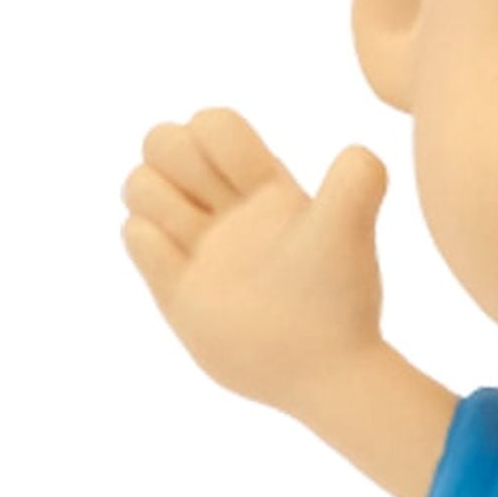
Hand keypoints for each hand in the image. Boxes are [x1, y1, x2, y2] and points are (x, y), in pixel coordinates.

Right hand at [120, 109, 388, 410]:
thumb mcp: (348, 234)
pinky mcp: (177, 287)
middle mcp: (228, 209)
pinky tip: (187, 270)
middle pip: (162, 140)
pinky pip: (135, 235)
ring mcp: (199, 246)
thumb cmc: (340, 301)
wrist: (323, 372)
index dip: (216, 142)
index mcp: (265, 186)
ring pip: (141, 184)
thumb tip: (362, 152)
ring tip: (194, 239)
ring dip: (156, 199)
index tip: (251, 186)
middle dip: (173, 160)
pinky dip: (149, 240)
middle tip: (210, 208)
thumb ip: (357, 185)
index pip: (213, 124)